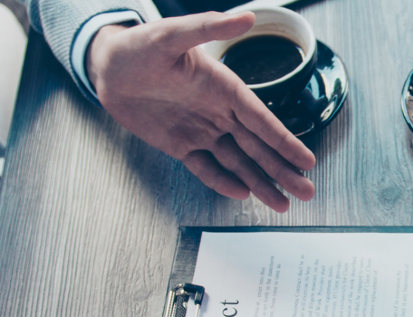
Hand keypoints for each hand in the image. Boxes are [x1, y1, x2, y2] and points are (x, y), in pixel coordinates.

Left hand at [88, 13, 316, 212]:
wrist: (106, 66)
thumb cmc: (138, 46)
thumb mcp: (172, 34)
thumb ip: (209, 27)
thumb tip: (246, 16)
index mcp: (224, 87)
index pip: (262, 119)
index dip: (284, 141)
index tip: (306, 159)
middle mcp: (218, 111)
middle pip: (258, 147)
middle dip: (282, 170)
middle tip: (305, 191)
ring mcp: (201, 130)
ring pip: (238, 162)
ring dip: (260, 182)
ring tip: (281, 203)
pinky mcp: (180, 144)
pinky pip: (206, 167)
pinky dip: (223, 182)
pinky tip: (242, 193)